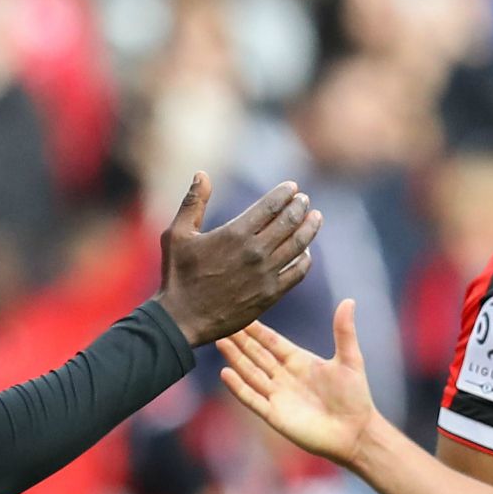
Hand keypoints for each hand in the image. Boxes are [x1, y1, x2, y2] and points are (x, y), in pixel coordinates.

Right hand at [154, 173, 321, 344]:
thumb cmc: (177, 275)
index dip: (285, 193)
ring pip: (298, 245)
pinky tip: (306, 252)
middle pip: (288, 222)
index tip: (293, 187)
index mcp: (234, 233)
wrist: (182, 319)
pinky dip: (306, 259)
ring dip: (310, 228)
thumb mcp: (177, 234)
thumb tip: (202, 174)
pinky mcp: (270, 294)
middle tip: (305, 200)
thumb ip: (193, 202)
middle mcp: (254, 251)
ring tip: (315, 218)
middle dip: (300, 207)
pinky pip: (297, 272)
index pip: (271, 206)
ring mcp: (265, 274)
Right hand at [217, 300, 373, 467]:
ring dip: (235, 359)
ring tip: (220, 342)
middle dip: (240, 341)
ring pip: (251, 373)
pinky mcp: (274, 415)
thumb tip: (349, 300)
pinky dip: (239, 387)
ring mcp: (278, 395)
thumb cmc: (355, 397)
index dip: (256, 330)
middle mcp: (284, 376)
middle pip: (256, 355)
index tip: (240, 316)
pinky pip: (252, 398)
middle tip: (221, 324)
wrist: (355, 432)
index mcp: (299, 361)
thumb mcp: (350, 359)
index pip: (271, 341)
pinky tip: (226, 373)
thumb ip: (344, 331)